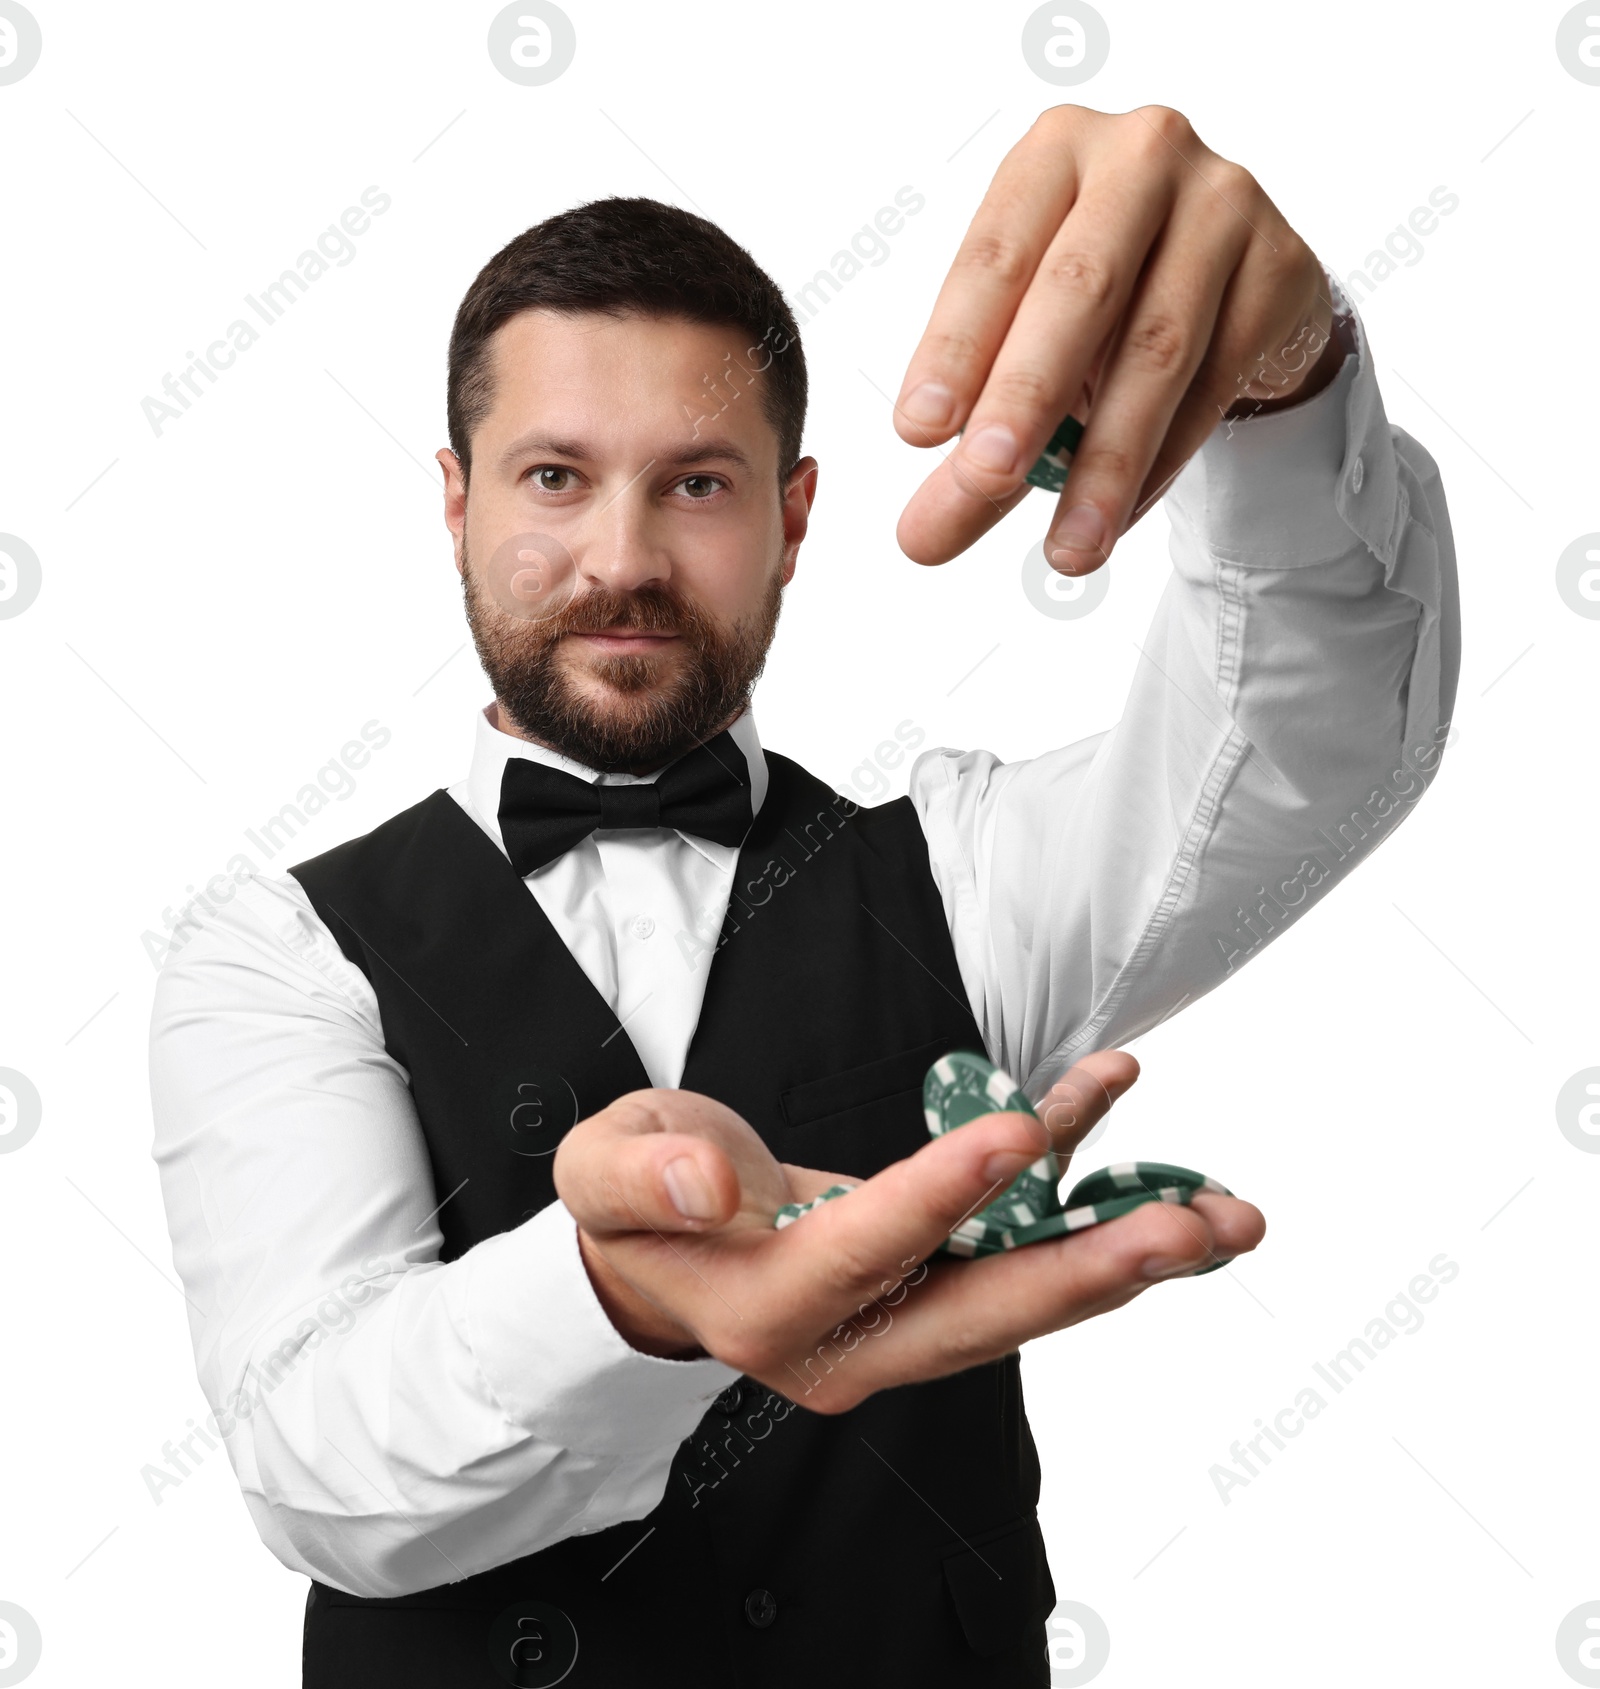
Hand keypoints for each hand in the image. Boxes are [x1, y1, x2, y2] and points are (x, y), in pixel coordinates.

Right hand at [553, 1050, 1265, 1412]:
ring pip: (1022, 1290)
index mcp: (765, 1310)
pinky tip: (1108, 1098)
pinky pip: (1011, 1234)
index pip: (865, 1254)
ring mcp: (899, 1320)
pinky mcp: (931, 1283)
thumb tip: (713, 1181)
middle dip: (1092, 1270)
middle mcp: (849, 1339)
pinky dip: (1067, 1174)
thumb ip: (645, 1176)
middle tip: (1194, 1228)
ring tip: (1224, 1215)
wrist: (659, 1255)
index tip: (1017, 1132)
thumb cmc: (633, 1207)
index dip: (942, 1196)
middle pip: (982, 1310)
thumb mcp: (606, 1173)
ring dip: (1123, 1249)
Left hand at [893, 103, 1346, 571]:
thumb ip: (970, 440)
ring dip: (1105, 462)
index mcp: (1053, 155)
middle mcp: (1142, 156)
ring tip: (1067, 550)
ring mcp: (1225, 203)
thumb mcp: (1023, 353)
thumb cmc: (1101, 309)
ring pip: (1157, 349)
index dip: (954, 348)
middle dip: (1026, 396)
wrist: (1233, 285)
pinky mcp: (1282, 267)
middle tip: (984, 479)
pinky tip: (1119, 518)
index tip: (916, 432)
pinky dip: (1160, 462)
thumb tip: (919, 539)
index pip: (993, 257)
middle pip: (1079, 291)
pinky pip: (1214, 383)